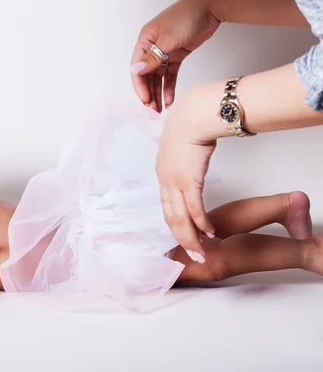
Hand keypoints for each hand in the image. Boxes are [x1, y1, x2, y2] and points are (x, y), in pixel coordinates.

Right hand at [130, 0, 219, 111]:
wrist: (210, 8)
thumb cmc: (187, 16)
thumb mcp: (168, 38)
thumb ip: (152, 57)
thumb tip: (135, 70)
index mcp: (145, 41)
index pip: (137, 68)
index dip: (140, 86)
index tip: (146, 100)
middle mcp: (152, 48)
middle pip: (146, 76)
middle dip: (148, 94)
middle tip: (152, 110)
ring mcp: (164, 52)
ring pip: (158, 78)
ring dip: (158, 93)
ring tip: (160, 109)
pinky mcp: (176, 56)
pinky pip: (170, 76)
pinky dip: (169, 87)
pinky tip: (170, 100)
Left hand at [156, 96, 216, 260]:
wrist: (193, 115)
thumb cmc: (191, 126)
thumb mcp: (182, 147)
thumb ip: (184, 160)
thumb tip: (191, 163)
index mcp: (163, 174)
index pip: (167, 207)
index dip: (175, 225)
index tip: (184, 237)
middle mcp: (165, 181)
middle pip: (171, 218)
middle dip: (182, 239)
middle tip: (194, 255)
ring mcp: (175, 182)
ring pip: (180, 218)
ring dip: (191, 238)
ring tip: (202, 252)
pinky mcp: (188, 180)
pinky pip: (194, 208)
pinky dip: (201, 223)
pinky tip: (209, 232)